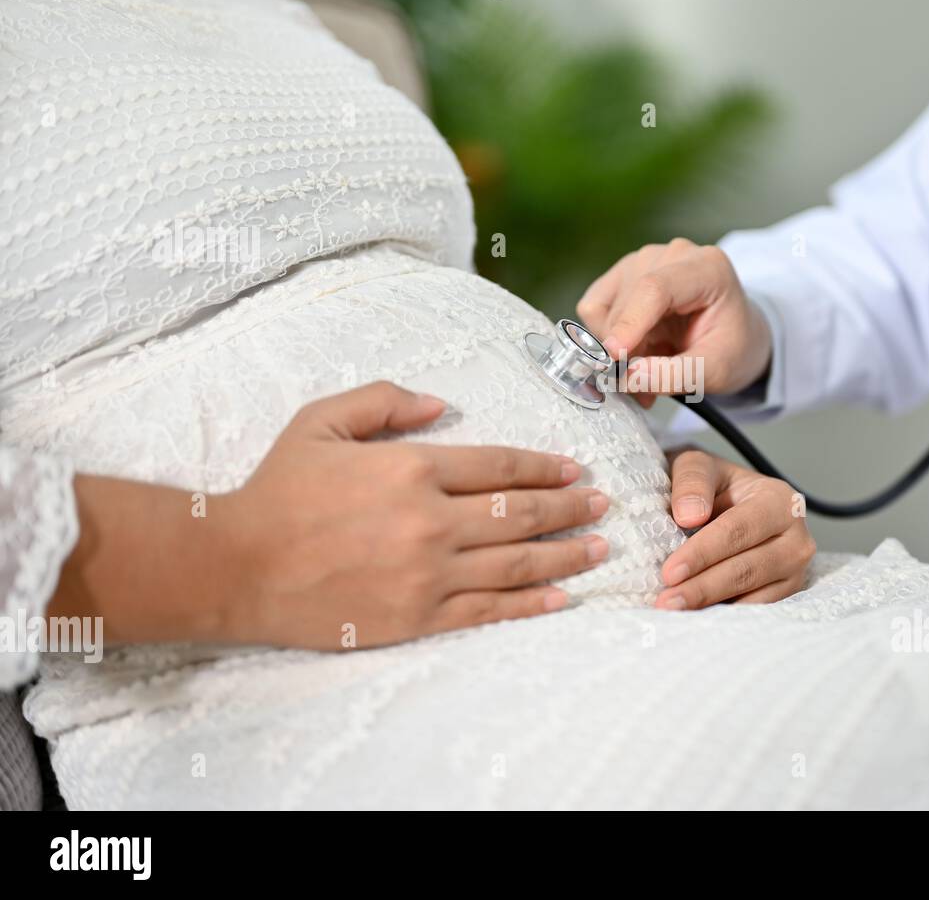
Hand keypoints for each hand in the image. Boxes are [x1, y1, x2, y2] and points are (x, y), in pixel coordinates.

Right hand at [219, 382, 608, 648]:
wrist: (236, 565)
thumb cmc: (277, 489)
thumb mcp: (322, 420)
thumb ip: (385, 402)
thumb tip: (444, 404)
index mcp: (412, 468)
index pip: (500, 465)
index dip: (545, 466)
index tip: (574, 468)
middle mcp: (431, 520)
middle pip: (521, 512)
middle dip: (570, 507)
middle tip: (603, 504)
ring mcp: (428, 573)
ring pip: (517, 562)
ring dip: (566, 554)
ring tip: (599, 547)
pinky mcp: (417, 616)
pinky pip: (489, 609)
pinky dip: (530, 604)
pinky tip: (560, 599)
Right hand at [577, 238, 771, 406]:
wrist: (735, 336)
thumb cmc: (732, 348)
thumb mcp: (717, 371)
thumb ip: (676, 375)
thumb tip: (629, 377)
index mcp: (706, 268)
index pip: (655, 288)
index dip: (630, 323)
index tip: (615, 358)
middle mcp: (672, 255)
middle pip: (627, 304)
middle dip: (627, 351)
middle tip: (645, 387)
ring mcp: (644, 260)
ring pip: (605, 309)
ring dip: (618, 347)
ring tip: (649, 366)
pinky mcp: (623, 275)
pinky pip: (594, 309)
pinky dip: (606, 336)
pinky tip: (637, 347)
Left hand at [656, 449, 813, 608]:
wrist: (728, 501)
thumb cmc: (712, 485)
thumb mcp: (698, 466)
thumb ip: (692, 481)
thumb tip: (689, 516)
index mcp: (779, 501)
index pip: (738, 530)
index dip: (703, 553)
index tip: (670, 572)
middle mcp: (796, 538)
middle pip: (748, 569)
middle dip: (703, 587)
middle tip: (666, 602)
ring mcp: (795, 570)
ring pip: (754, 596)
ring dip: (712, 607)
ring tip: (674, 613)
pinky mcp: (786, 594)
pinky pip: (757, 611)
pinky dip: (725, 617)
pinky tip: (695, 618)